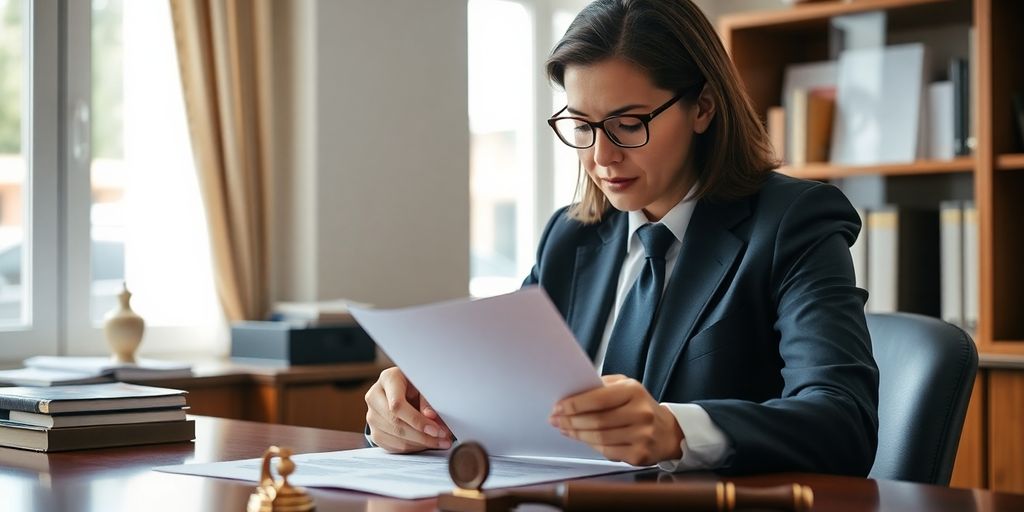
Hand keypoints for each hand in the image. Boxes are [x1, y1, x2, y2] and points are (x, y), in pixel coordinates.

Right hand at [365, 367, 452, 452]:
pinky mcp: (375, 432)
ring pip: (395, 437)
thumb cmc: (416, 385)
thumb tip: (430, 417)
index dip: (417, 420)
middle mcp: (375, 397)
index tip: (436, 429)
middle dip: (423, 435)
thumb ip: (427, 400)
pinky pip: (393, 446)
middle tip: (443, 439)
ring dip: (421, 444)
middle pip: (396, 423)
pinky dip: (412, 448)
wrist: (403, 389)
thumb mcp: (424, 385)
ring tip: (440, 442)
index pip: (397, 404)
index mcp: (388, 379)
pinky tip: (426, 444)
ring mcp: (372, 416)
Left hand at [549, 374, 683, 465]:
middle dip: (571, 421)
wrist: (667, 431)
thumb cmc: (640, 406)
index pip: (598, 399)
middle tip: (555, 419)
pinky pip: (607, 451)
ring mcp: (642, 435)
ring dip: (577, 434)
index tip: (558, 407)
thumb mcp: (625, 387)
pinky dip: (591, 446)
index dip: (574, 405)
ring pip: (599, 438)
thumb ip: (601, 387)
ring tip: (565, 429)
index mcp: (634, 391)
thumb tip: (572, 394)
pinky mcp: (640, 454)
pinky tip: (582, 439)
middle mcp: (640, 413)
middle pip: (596, 421)